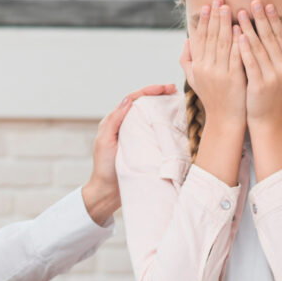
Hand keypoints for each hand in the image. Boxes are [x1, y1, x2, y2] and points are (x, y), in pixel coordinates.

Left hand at [82, 82, 176, 223]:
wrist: (108, 193)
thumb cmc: (104, 168)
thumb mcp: (105, 141)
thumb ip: (114, 120)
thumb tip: (128, 100)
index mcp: (115, 121)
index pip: (133, 100)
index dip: (149, 91)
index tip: (164, 88)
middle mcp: (125, 126)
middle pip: (143, 104)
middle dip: (158, 95)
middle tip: (174, 90)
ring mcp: (135, 136)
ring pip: (150, 116)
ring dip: (162, 107)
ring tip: (177, 102)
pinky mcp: (144, 147)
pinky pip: (155, 131)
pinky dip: (164, 125)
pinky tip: (174, 123)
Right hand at [179, 0, 245, 129]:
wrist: (225, 120)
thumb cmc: (212, 98)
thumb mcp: (194, 80)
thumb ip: (187, 60)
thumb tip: (186, 41)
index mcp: (197, 66)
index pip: (199, 39)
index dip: (203, 22)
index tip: (207, 6)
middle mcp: (206, 68)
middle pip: (210, 37)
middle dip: (214, 17)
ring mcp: (220, 73)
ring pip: (222, 44)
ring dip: (225, 24)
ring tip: (229, 8)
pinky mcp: (234, 78)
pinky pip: (235, 55)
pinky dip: (237, 41)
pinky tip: (241, 29)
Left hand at [236, 0, 281, 127]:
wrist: (270, 121)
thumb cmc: (278, 96)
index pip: (281, 36)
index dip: (273, 19)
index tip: (266, 4)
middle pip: (270, 38)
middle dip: (261, 18)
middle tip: (253, 1)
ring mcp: (273, 76)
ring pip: (259, 48)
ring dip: (249, 29)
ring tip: (239, 14)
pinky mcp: (260, 85)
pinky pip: (251, 63)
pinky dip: (244, 49)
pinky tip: (238, 36)